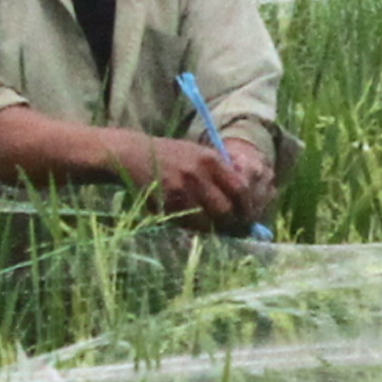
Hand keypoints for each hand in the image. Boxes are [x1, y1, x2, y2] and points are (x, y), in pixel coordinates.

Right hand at [123, 131, 260, 231]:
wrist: (134, 154)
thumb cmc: (170, 155)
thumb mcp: (197, 152)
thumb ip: (221, 168)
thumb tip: (246, 191)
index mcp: (210, 160)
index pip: (240, 189)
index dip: (246, 206)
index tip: (247, 215)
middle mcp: (198, 174)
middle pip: (226, 209)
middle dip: (232, 222)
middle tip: (233, 228)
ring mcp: (180, 190)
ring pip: (207, 221)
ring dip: (212, 228)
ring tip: (213, 228)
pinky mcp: (165, 203)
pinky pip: (187, 224)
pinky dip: (194, 228)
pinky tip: (194, 224)